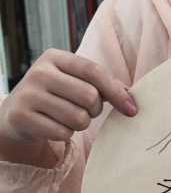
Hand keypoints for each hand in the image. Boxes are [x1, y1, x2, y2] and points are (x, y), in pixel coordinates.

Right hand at [0, 49, 136, 154]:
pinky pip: (61, 132)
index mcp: (55, 57)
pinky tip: (55, 126)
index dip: (116, 92)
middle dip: (95, 110)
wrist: (15, 113)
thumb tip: (130, 95)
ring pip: (77, 117)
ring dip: (81, 124)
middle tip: (86, 111)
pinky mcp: (22, 117)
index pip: (94, 71)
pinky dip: (65, 134)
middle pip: (89, 96)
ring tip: (69, 118)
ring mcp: (29, 94)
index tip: (132, 110)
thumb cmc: (54, 95)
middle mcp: (39, 72)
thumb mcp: (72, 81)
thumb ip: (101, 83)